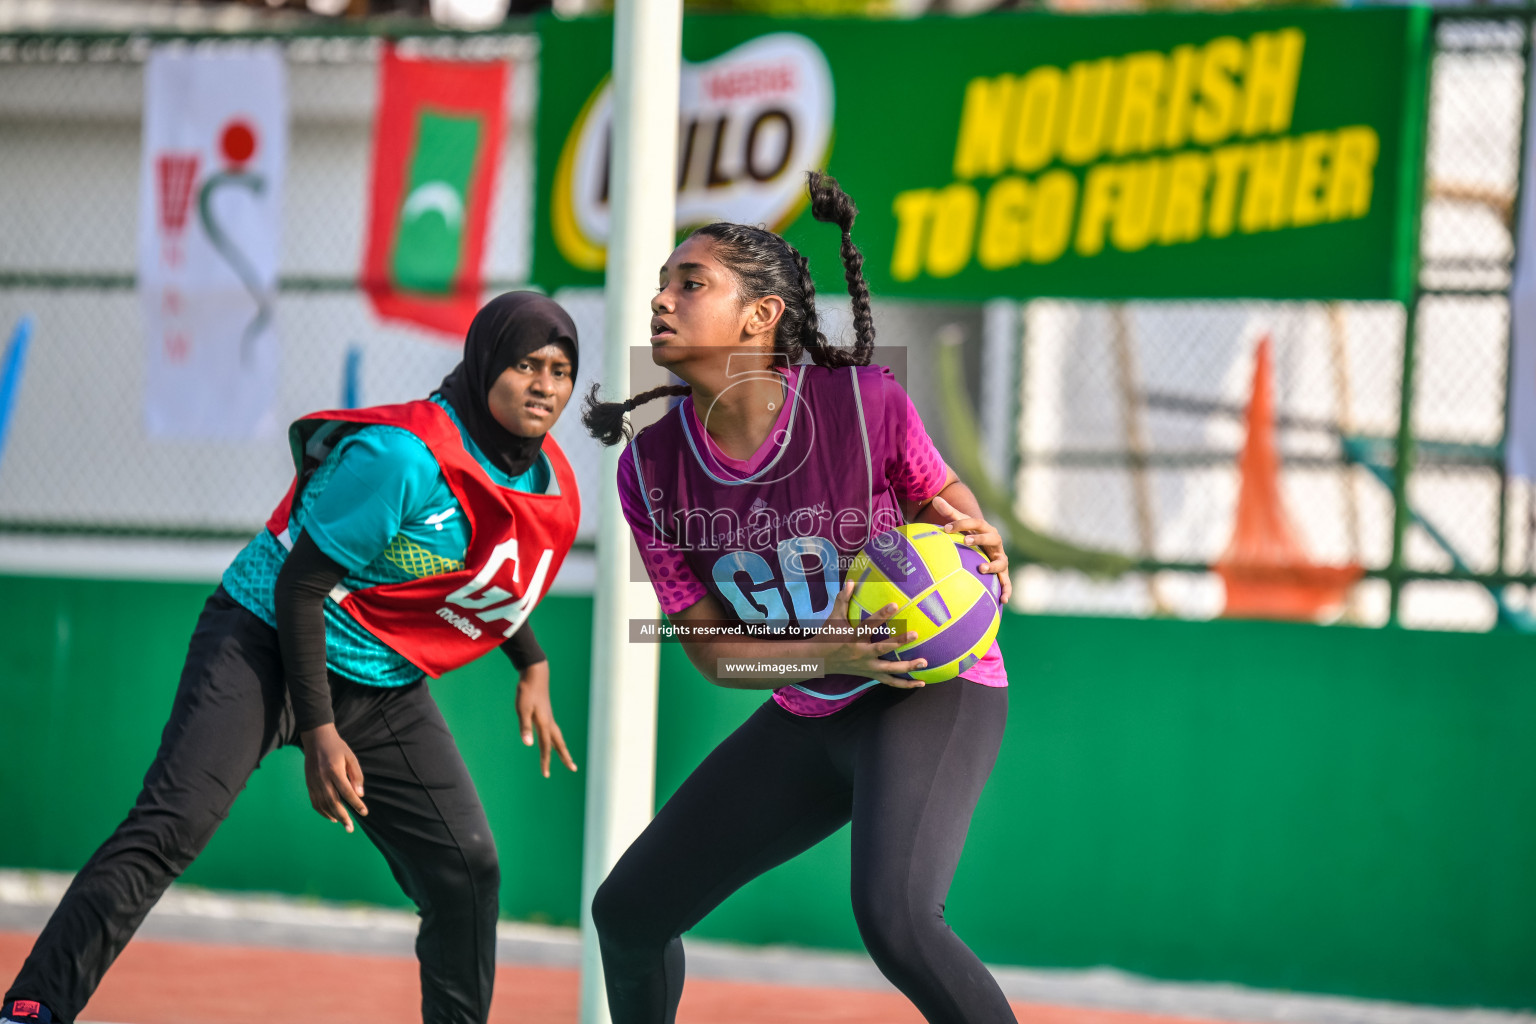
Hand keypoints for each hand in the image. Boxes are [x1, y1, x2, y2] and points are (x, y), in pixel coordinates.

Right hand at [300, 723, 366, 832]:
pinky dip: (322, 812)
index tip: (364, 812)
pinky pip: (315, 802)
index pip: (347, 792)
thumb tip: (360, 795)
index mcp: (334, 771)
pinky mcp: (309, 784)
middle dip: (343, 817)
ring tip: (344, 824)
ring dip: (333, 816)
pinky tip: (331, 817)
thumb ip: (356, 776)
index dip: (356, 804)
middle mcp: (322, 779)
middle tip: (350, 828)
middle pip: (333, 802)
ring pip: (323, 805)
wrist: (316, 739)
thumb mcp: (351, 757)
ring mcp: (313, 783)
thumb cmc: (337, 748)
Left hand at [516, 662, 577, 778]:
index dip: (545, 761)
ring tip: (567, 758)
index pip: (545, 747)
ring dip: (562, 749)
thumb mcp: (522, 709)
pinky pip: (554, 731)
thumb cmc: (527, 691)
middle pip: (559, 744)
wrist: (535, 674)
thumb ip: (525, 727)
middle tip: (573, 768)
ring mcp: (549, 718)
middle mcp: (549, 722)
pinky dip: (556, 740)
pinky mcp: (546, 714)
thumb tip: (528, 744)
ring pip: (558, 738)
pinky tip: (552, 741)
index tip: (546, 775)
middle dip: (565, 757)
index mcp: (544, 723)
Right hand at [822, 582, 928, 688]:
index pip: (868, 625)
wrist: (820, 660)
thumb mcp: (834, 618)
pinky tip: (920, 683)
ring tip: (924, 662)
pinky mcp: (870, 675)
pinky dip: (904, 684)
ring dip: (908, 667)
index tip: (895, 605)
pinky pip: (889, 682)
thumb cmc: (828, 635)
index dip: (881, 615)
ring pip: (889, 670)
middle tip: (915, 634)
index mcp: (852, 638)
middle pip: (882, 649)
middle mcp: (861, 653)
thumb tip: (851, 581)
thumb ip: (843, 599)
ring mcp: (867, 667)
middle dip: (899, 642)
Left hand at [931, 494, 1011, 603]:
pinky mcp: (1002, 573)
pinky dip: (1007, 590)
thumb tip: (935, 498)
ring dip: (993, 565)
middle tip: (966, 541)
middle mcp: (995, 542)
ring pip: (1002, 561)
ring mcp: (1000, 557)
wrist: (986, 545)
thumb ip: (949, 513)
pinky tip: (1002, 600)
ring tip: (981, 568)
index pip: (975, 522)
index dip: (960, 524)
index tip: (945, 528)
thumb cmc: (970, 534)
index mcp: (985, 528)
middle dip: (980, 539)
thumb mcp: (961, 524)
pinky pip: (1007, 582)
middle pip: (992, 537)